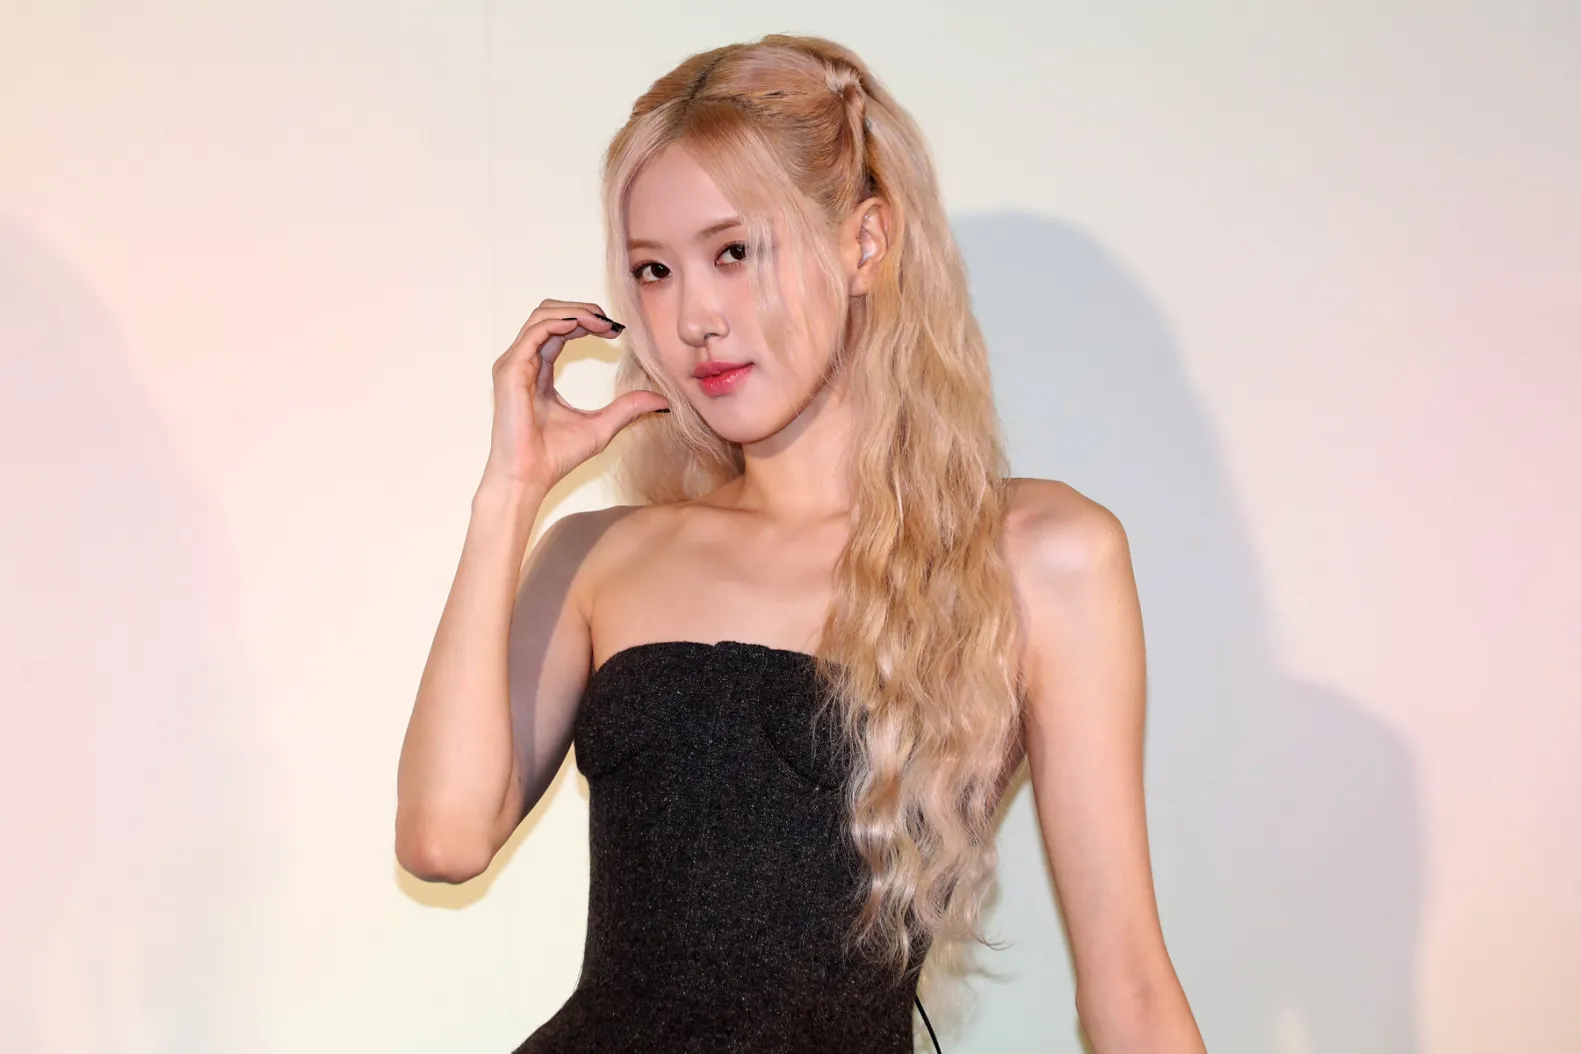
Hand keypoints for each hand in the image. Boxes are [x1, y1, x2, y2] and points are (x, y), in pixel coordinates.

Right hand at [482, 299, 669, 491]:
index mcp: (539, 372)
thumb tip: (663, 401)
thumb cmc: (555, 457)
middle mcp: (524, 363)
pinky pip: (534, 332)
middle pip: (550, 314)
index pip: (561, 331)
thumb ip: (628, 408)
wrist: (529, 477)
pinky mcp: (510, 370)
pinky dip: (560, 322)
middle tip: (612, 322)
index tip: (617, 330)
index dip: (588, 322)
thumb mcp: (603, 426)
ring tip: (602, 322)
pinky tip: (583, 326)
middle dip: (582, 310)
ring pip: (542, 316)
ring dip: (575, 312)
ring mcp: (514, 364)